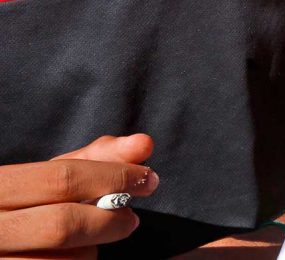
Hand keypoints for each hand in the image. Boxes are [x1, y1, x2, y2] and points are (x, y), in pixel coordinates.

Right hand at [0, 134, 156, 257]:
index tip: (148, 179)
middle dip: (109, 219)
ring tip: (90, 240)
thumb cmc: (29, 204)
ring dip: (91, 249)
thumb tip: (144, 143)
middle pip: (62, 225)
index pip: (60, 179)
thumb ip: (97, 158)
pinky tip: (71, 255)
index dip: (113, 177)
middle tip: (131, 219)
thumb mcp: (50, 176)